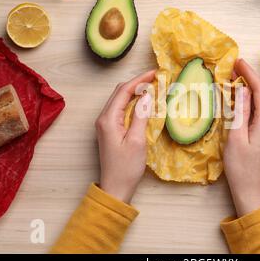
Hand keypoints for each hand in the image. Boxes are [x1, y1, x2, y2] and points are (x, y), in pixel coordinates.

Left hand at [95, 70, 154, 203]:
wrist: (115, 188)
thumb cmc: (126, 167)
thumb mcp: (137, 141)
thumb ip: (141, 116)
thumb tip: (147, 95)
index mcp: (108, 119)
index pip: (124, 91)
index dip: (139, 80)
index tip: (155, 73)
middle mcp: (103, 118)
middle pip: (120, 92)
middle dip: (137, 82)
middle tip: (156, 78)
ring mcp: (105, 124)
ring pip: (120, 99)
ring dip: (135, 91)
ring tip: (152, 87)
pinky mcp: (110, 130)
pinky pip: (121, 109)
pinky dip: (132, 102)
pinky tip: (143, 102)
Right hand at [223, 59, 259, 216]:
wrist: (250, 188)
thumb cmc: (240, 166)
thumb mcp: (236, 137)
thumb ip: (241, 111)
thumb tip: (243, 89)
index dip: (249, 74)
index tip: (237, 61)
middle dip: (248, 79)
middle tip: (232, 67)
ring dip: (248, 89)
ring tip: (233, 78)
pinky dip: (250, 101)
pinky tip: (239, 97)